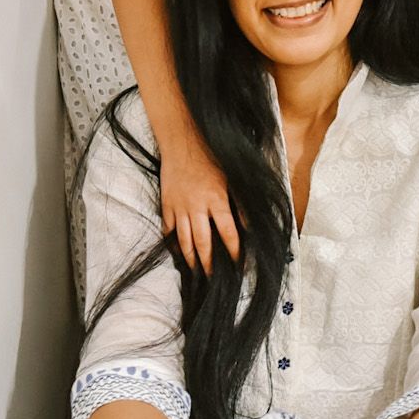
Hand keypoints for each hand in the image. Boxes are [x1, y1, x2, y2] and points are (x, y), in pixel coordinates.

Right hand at [160, 135, 239, 273]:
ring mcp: (179, 207)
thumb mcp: (232, 177)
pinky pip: (169, 228)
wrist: (183, 140)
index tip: (238, 265)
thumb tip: (251, 224)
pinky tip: (177, 252)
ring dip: (191, 258)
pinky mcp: (167, 204)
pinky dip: (173, 242)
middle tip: (215, 278)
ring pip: (184, 240)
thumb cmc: (211, 156)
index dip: (234, 252)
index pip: (228, 233)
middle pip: (203, 242)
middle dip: (210, 263)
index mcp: (216, 199)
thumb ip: (241, 202)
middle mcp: (197, 207)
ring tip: (196, 271)